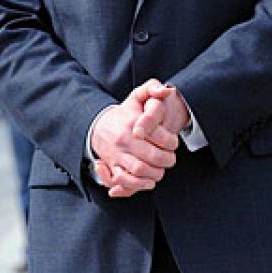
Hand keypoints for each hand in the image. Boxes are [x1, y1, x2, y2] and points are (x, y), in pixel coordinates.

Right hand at [91, 80, 177, 198]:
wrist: (98, 126)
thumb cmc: (124, 113)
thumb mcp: (137, 96)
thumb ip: (152, 87)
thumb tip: (167, 90)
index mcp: (133, 122)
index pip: (160, 136)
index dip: (172, 143)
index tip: (174, 143)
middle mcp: (125, 139)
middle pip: (153, 157)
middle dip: (167, 161)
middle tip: (171, 159)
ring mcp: (117, 154)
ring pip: (140, 171)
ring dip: (156, 174)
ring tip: (161, 170)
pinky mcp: (112, 166)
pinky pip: (125, 181)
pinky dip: (139, 185)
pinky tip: (149, 181)